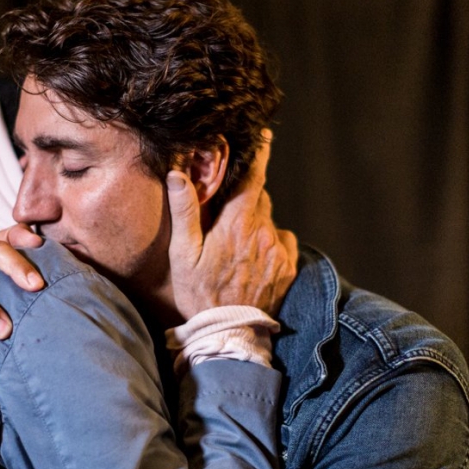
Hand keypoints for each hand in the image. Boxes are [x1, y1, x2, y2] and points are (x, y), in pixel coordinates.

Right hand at [166, 129, 297, 318]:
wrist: (227, 333)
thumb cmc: (198, 294)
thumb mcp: (183, 253)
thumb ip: (184, 210)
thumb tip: (179, 174)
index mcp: (238, 224)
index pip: (253, 177)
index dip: (260, 153)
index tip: (264, 135)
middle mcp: (264, 232)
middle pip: (259, 198)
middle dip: (245, 198)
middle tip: (225, 214)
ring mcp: (279, 251)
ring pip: (269, 221)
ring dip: (255, 224)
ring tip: (235, 246)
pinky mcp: (288, 268)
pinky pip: (282, 242)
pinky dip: (270, 243)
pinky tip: (253, 259)